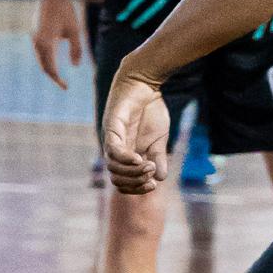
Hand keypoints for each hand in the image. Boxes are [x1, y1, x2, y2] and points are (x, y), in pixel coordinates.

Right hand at [31, 0, 81, 88]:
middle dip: (53, 76)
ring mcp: (33, 36)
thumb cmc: (66, 11)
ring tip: (58, 75)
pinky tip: (53, 59)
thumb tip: (75, 66)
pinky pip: (38, 50)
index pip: (50, 69)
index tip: (66, 88)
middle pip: (43, 66)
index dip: (58, 80)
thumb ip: (76, 49)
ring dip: (48, 67)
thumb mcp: (75, 31)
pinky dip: (45, 58)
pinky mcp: (34, 31)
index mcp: (46, 44)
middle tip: (63, 84)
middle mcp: (36, 42)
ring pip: (39, 58)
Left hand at [102, 72, 169, 193]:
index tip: (153, 185)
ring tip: (149, 167)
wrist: (146, 83)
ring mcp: (112, 138)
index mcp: (126, 155)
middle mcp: (115, 150)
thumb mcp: (159, 139)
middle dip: (135, 183)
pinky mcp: (111, 126)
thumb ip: (158, 158)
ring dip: (132, 172)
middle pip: (116, 179)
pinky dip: (125, 158)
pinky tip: (139, 159)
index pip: (123, 181)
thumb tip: (160, 179)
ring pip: (113, 167)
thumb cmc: (151, 110)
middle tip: (151, 177)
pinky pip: (113, 149)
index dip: (136, 188)